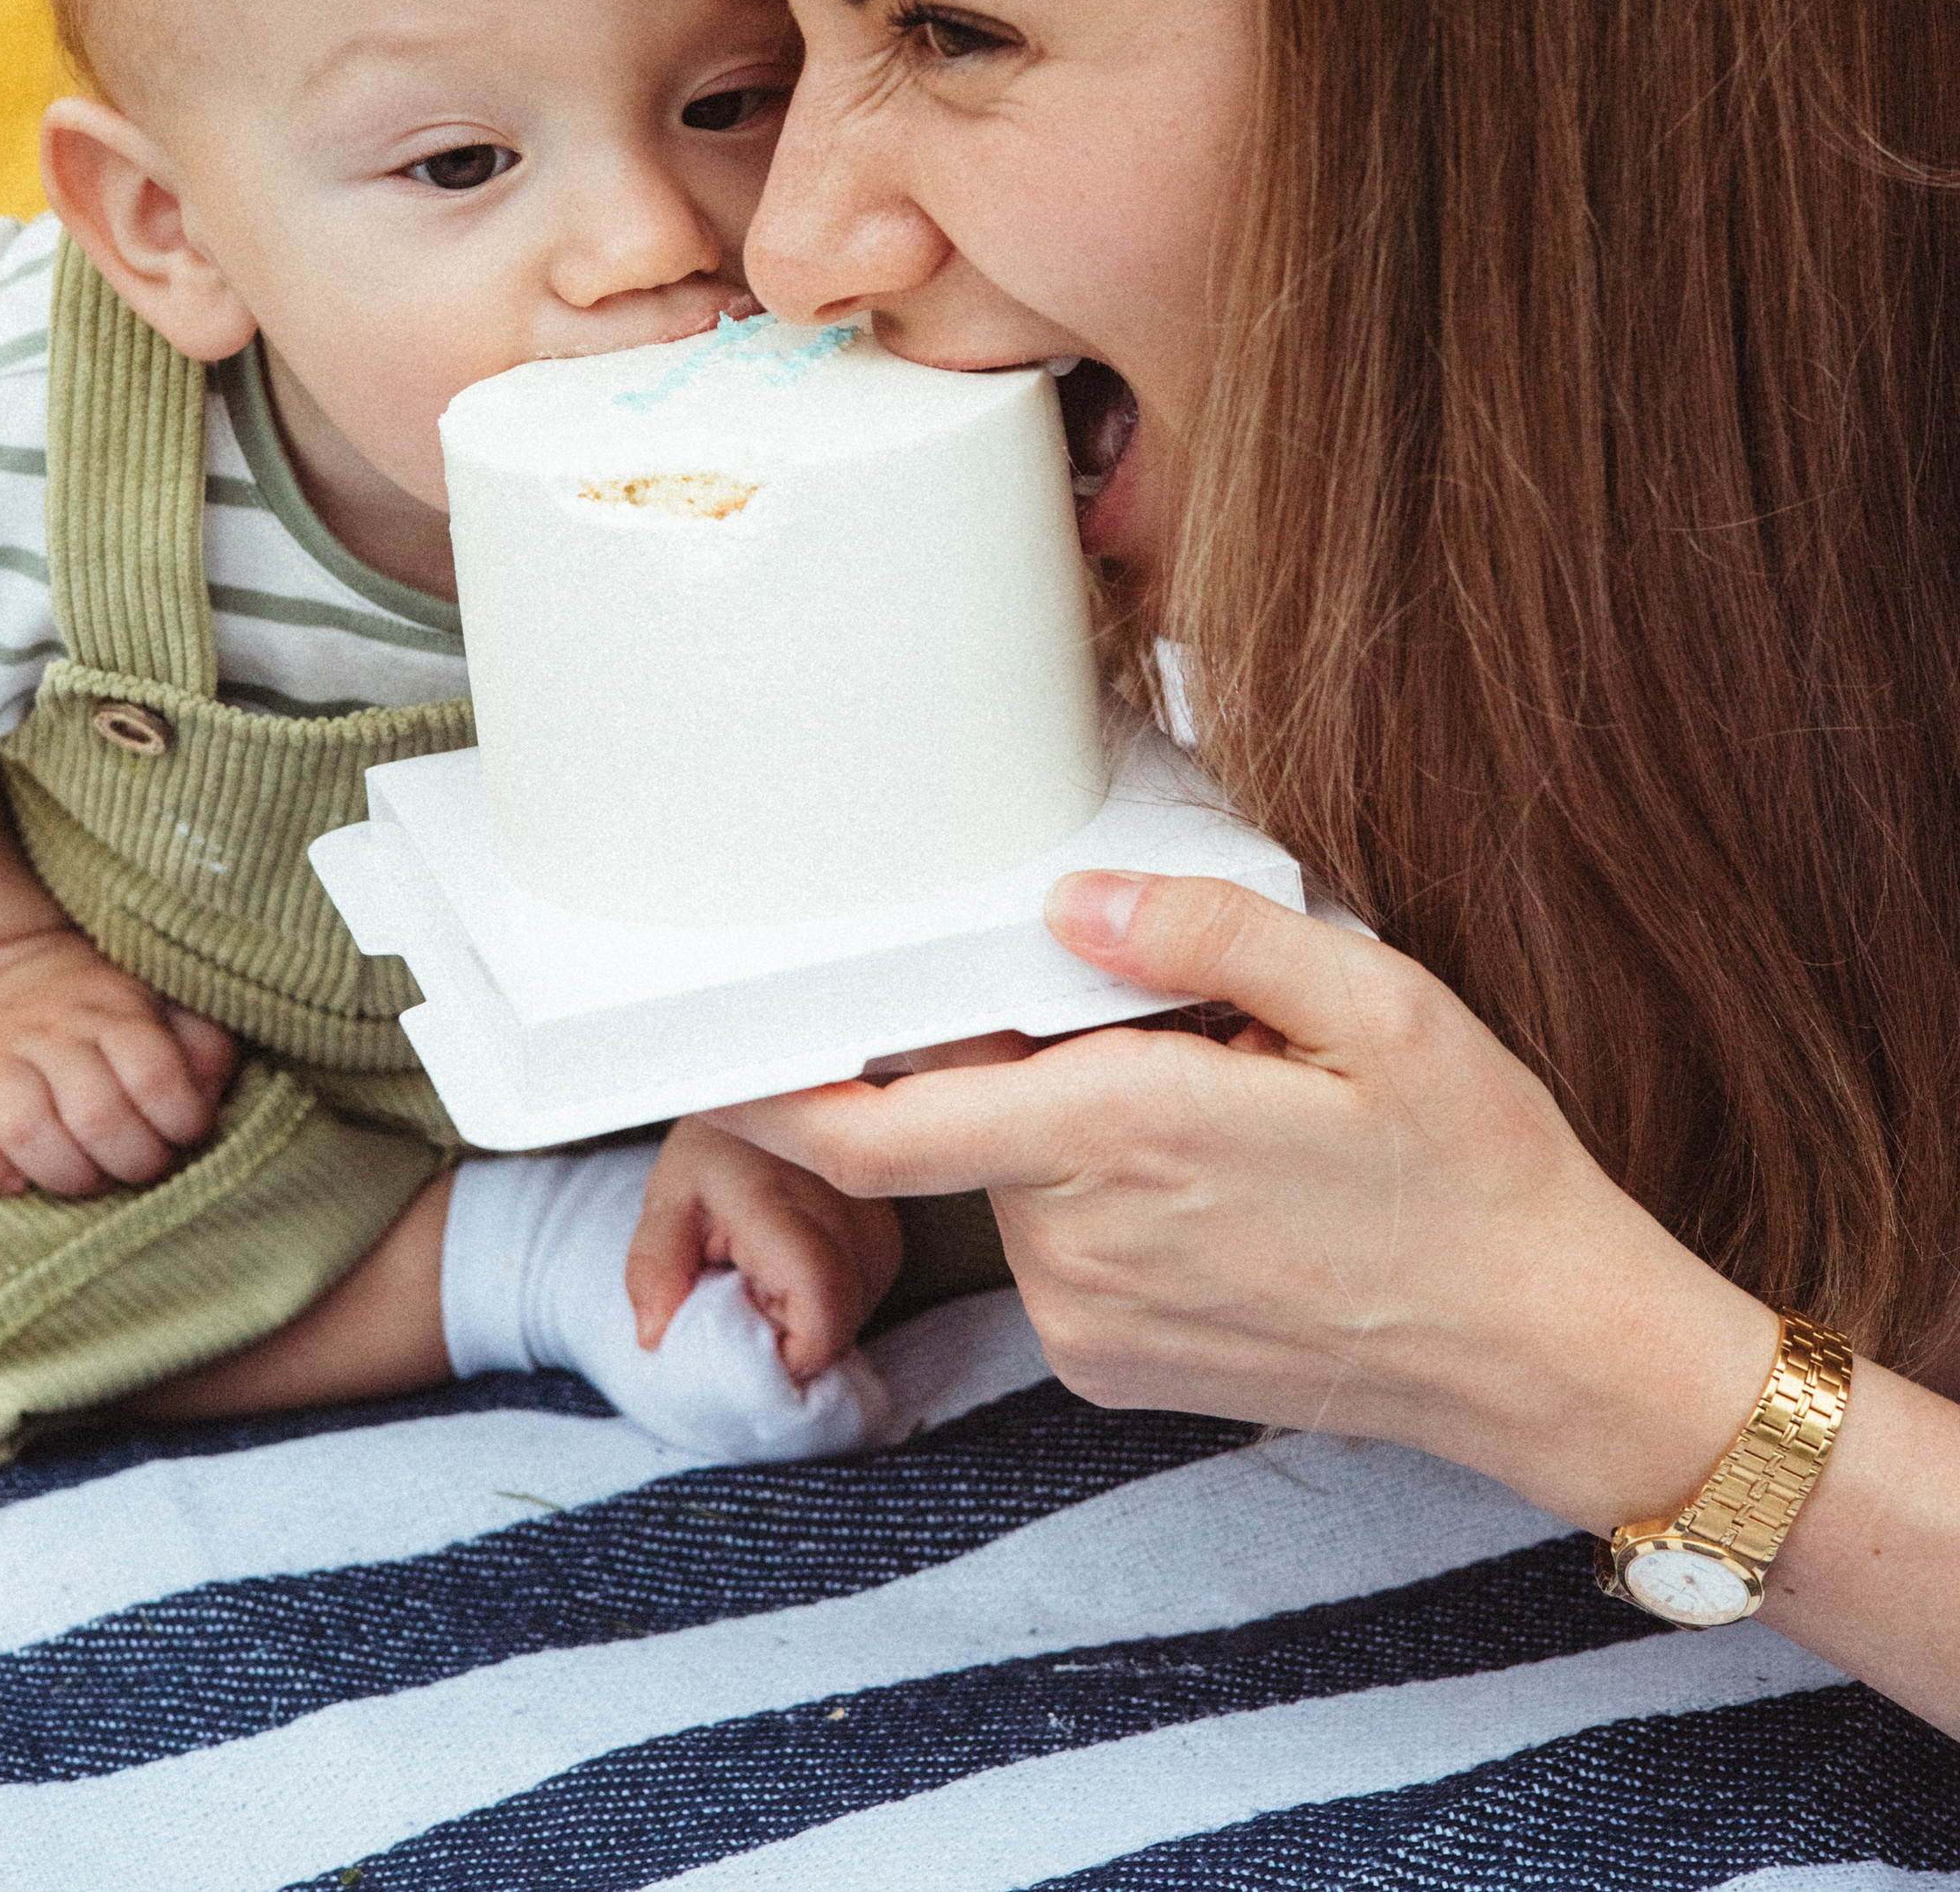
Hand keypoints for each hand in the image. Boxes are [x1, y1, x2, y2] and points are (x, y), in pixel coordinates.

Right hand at [0, 931, 236, 1197]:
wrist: (2, 965)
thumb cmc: (101, 1013)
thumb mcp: (167, 1010)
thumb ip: (202, 1050)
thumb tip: (206, 1102)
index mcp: (115, 1007)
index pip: (154, 1071)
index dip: (179, 1119)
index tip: (184, 1135)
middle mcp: (51, 1025)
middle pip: (95, 1113)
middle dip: (129, 1161)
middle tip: (137, 1169)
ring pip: (24, 1128)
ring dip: (64, 1173)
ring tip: (84, 1179)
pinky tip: (15, 1180)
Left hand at [626, 1115, 902, 1383]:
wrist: (766, 1100)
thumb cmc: (714, 1151)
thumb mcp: (667, 1201)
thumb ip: (654, 1271)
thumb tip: (655, 1337)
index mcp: (787, 1205)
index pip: (822, 1308)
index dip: (790, 1353)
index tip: (749, 1344)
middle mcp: (849, 1216)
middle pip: (838, 1327)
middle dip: (788, 1338)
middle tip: (747, 1296)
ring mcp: (879, 1227)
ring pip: (855, 1318)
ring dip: (808, 1320)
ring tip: (770, 1276)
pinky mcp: (890, 1236)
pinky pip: (864, 1297)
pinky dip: (828, 1301)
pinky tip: (798, 1270)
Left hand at [706, 870, 1773, 1533]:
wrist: (1548, 1355)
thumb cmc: (1473, 1167)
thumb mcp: (1374, 1005)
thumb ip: (1204, 936)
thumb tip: (1063, 902)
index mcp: (1124, 1139)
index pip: (876, 1125)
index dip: (776, 1084)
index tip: (721, 1033)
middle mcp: (1077, 1244)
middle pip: (955, 1122)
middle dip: (1007, 1051)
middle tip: (1147, 1017)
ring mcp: (1088, 1321)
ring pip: (1005, 1179)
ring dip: (1062, 1123)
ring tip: (1213, 1101)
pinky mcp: (1109, 1366)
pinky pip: (1049, 1244)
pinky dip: (1091, 1191)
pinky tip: (1214, 1180)